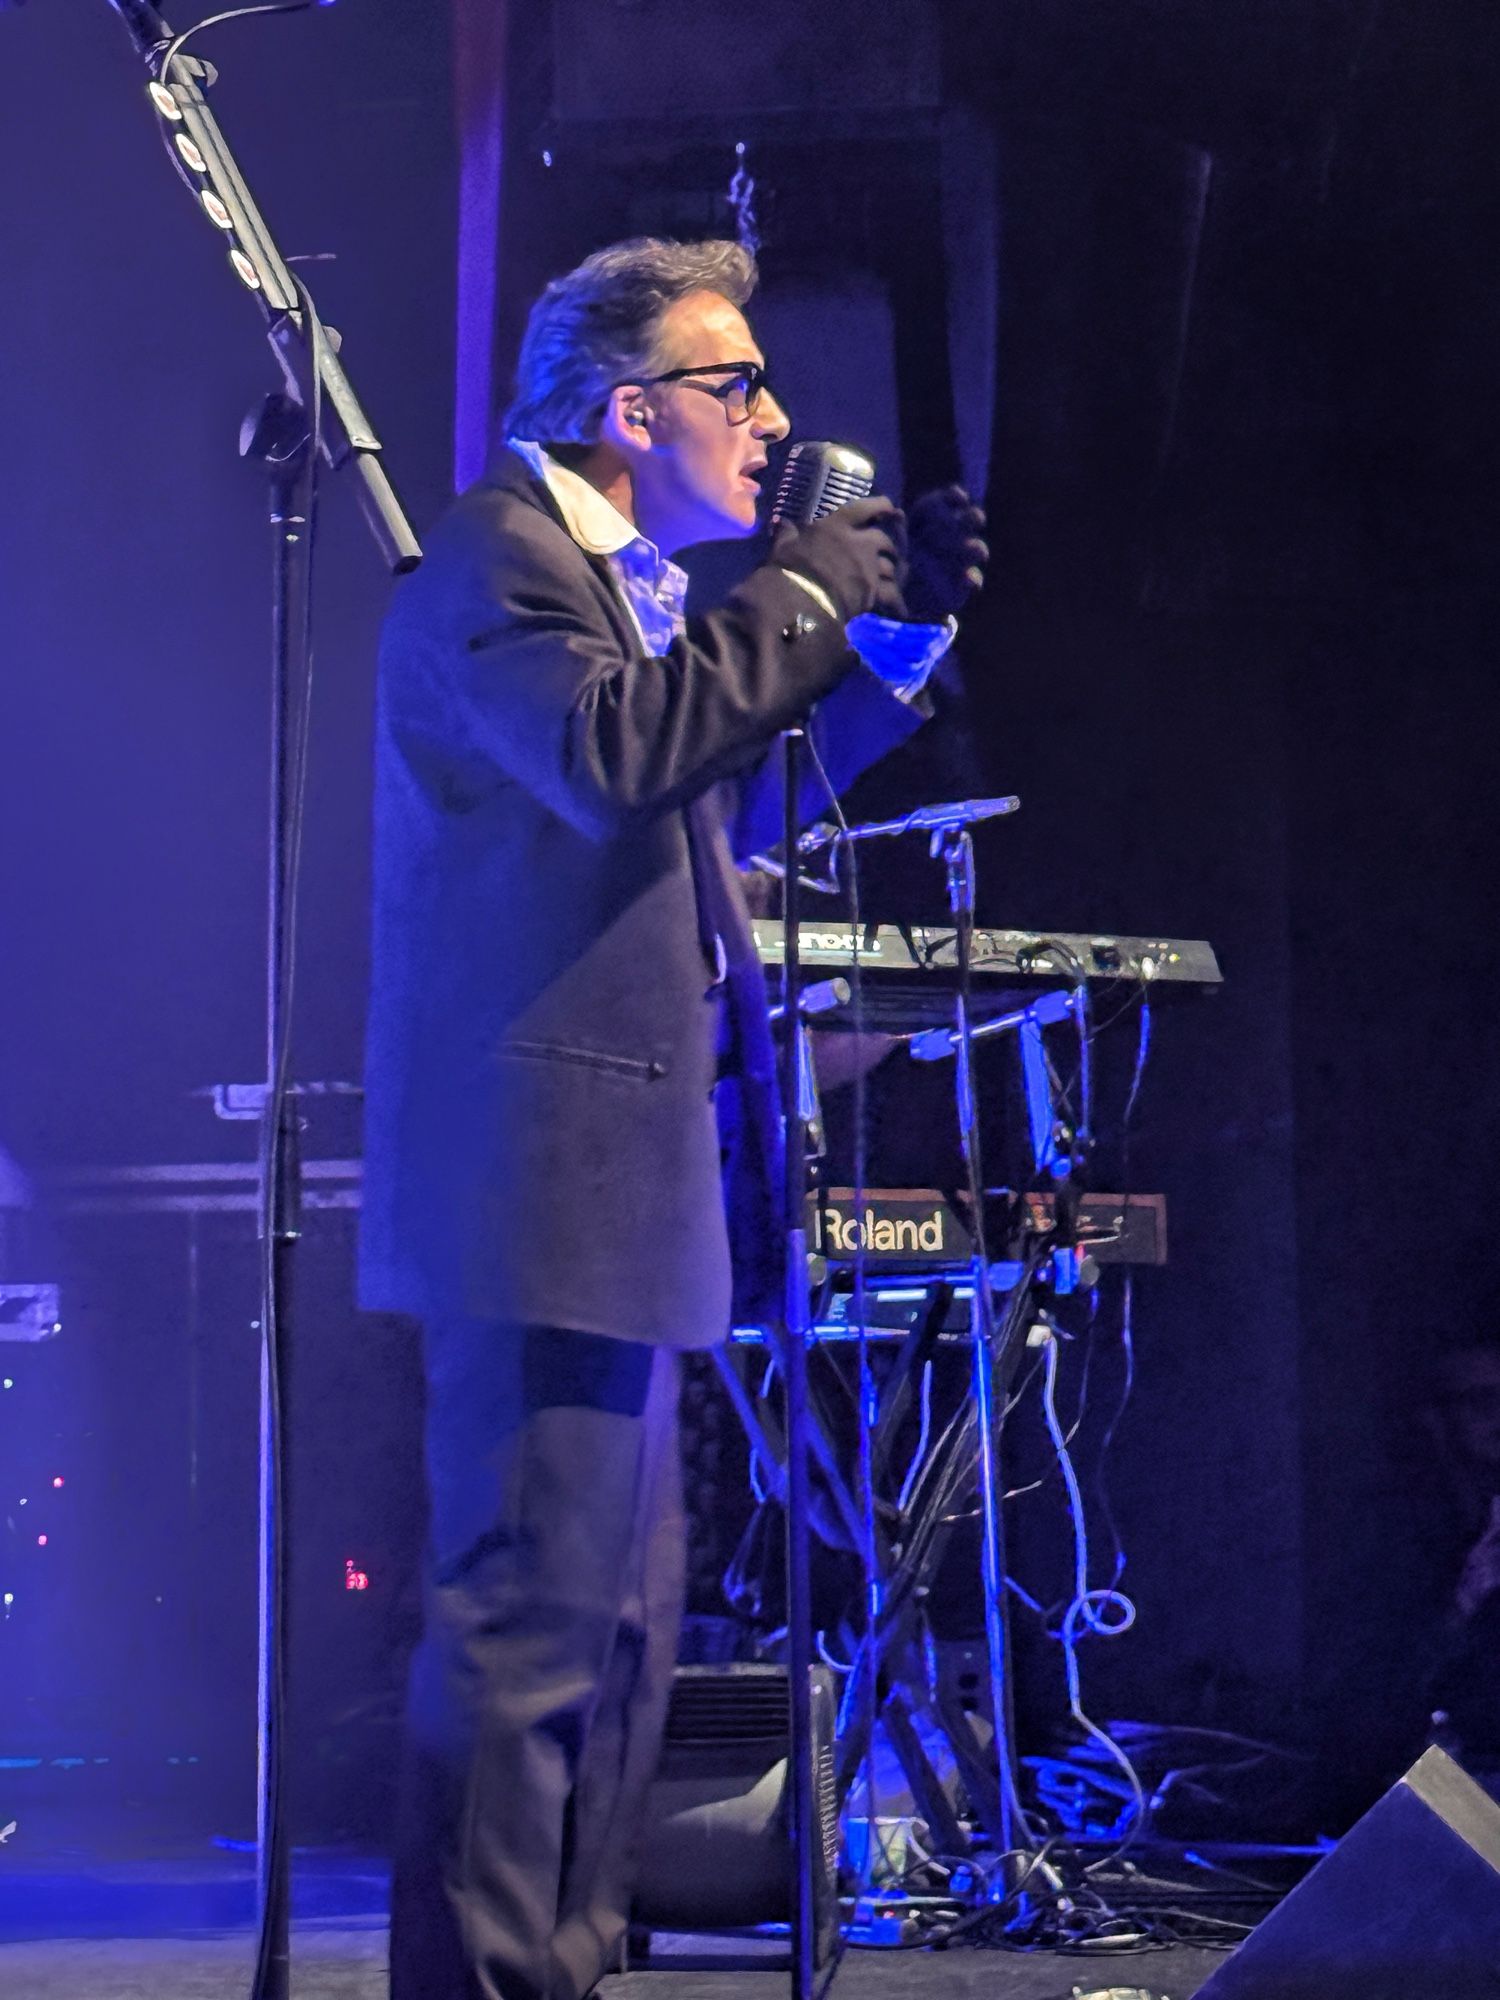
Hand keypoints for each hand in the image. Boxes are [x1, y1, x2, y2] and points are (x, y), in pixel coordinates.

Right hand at [770, 497, 907, 622]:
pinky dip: (896, 600)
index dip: (881, 506)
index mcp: (837, 525)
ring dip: (892, 571)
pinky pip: (890, 593)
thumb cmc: (788, 569)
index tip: (890, 508)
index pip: (866, 508)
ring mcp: (868, 567)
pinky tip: (899, 607)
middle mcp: (858, 542)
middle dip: (888, 544)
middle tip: (888, 550)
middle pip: (883, 539)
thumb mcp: (783, 546)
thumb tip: (781, 523)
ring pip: (890, 566)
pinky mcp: (873, 591)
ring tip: (891, 576)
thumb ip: (786, 533)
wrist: (798, 602)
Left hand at [903, 484, 987, 621]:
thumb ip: (896, 531)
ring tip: (976, 550)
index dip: (955, 498)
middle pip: (968, 522)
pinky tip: (968, 580)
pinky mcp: (962, 583)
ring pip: (975, 549)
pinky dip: (973, 579)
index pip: (947, 504)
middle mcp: (950, 538)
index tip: (959, 497)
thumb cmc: (895, 566)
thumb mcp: (891, 548)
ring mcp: (959, 560)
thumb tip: (897, 512)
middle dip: (973, 518)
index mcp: (933, 523)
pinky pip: (973, 579)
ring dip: (976, 548)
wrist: (898, 599)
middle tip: (976, 518)